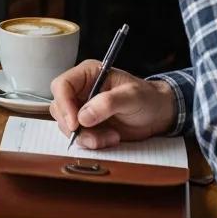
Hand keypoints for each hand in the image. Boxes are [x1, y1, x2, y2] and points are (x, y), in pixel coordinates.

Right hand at [50, 60, 175, 149]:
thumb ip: (108, 103)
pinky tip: (111, 139)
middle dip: (75, 126)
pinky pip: (78, 137)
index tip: (75, 124)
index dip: (64, 104)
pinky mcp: (86, 126)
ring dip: (87, 137)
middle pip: (59, 108)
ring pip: (67, 126)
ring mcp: (81, 109)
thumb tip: (83, 117)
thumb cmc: (147, 98)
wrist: (157, 115)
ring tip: (111, 137)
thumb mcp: (132, 96)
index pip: (62, 85)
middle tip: (96, 136)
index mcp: (88, 74)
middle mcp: (80, 90)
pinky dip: (92, 143)